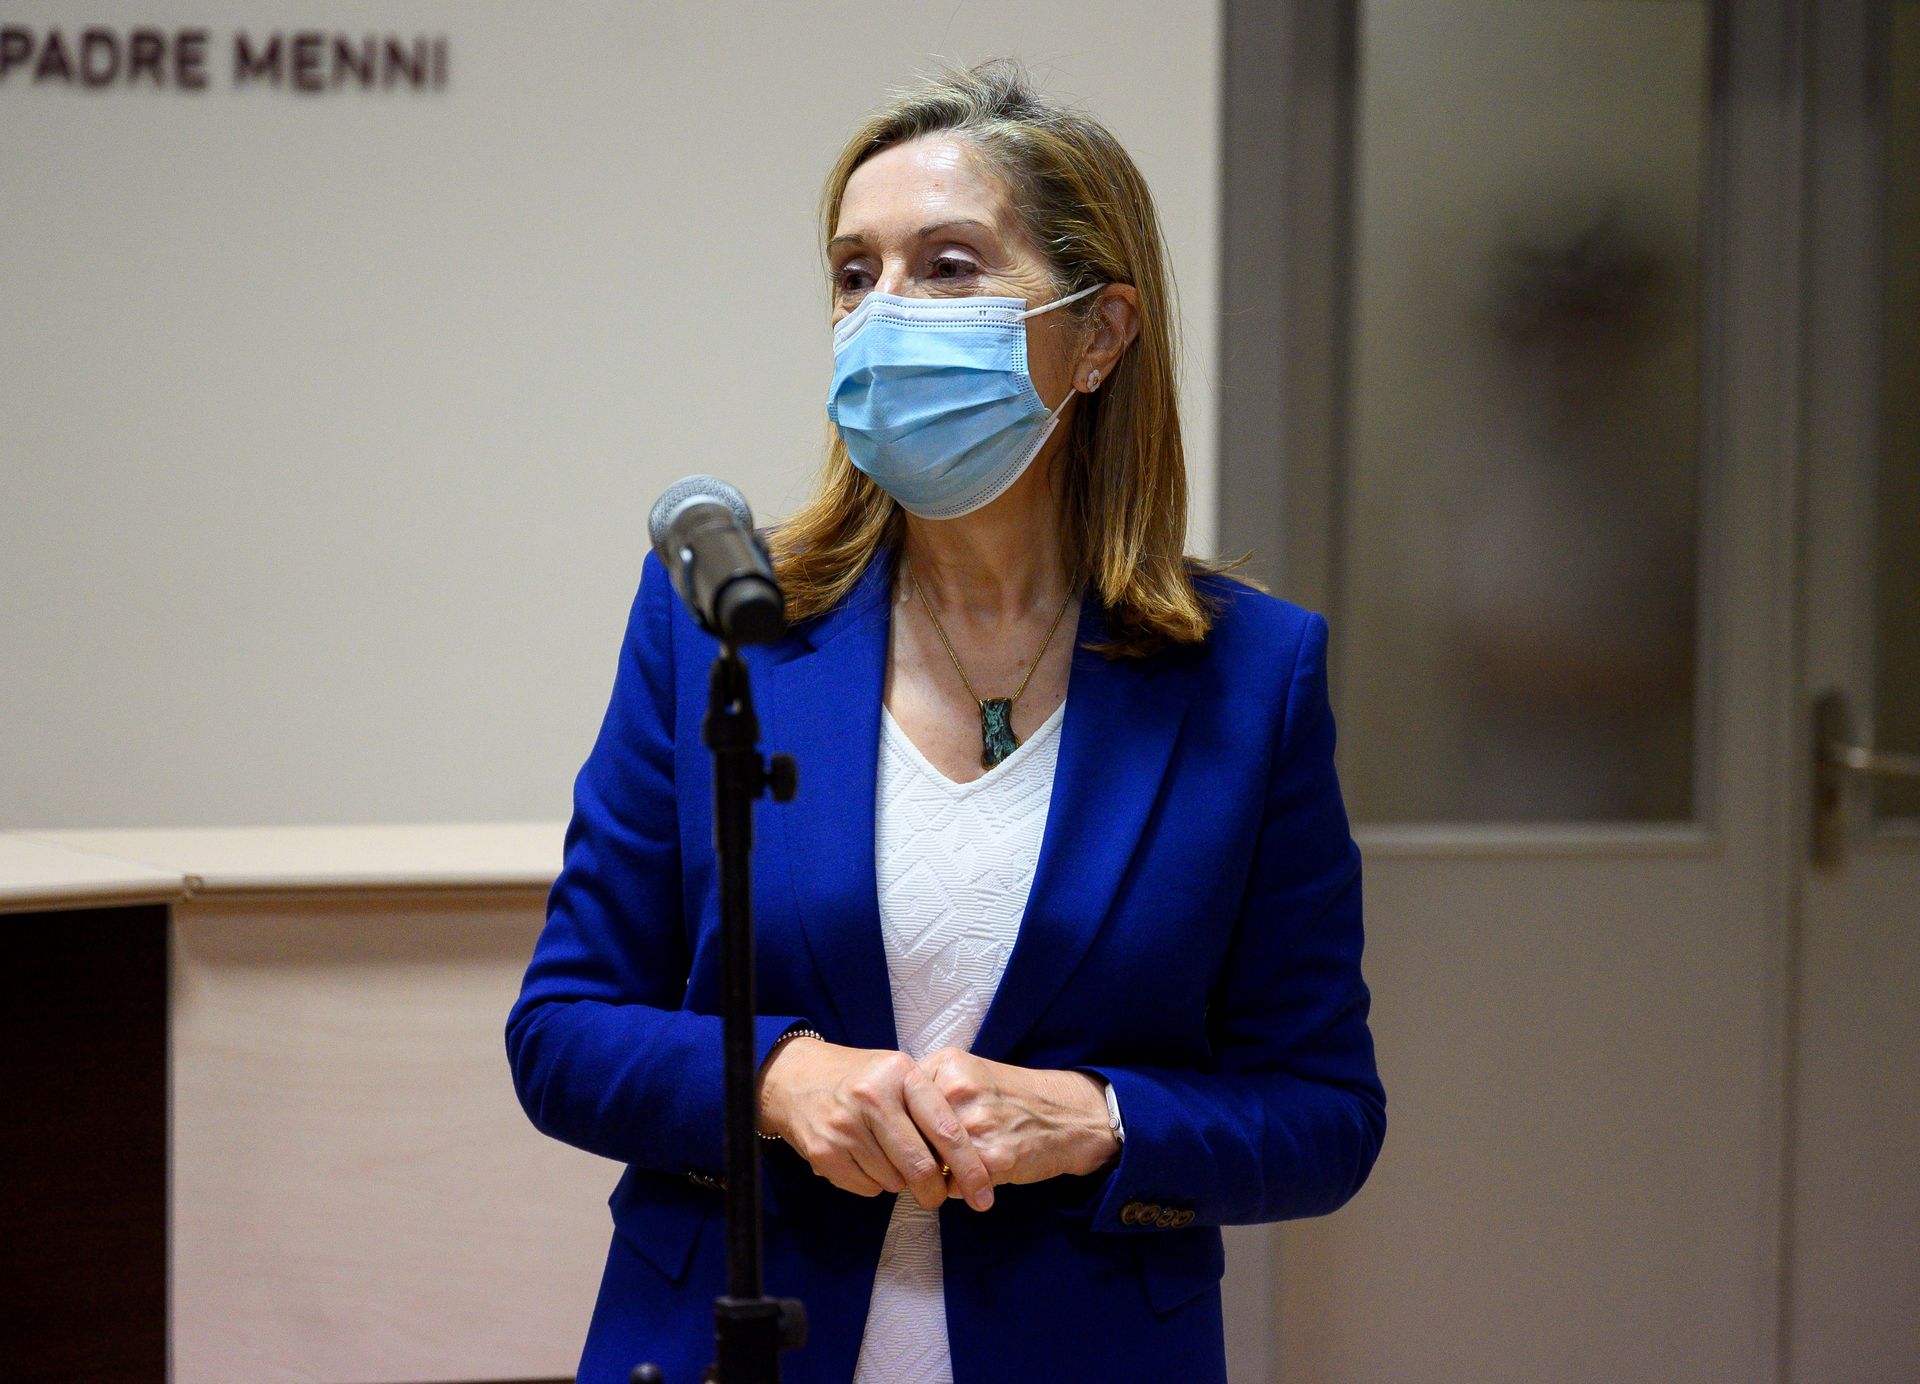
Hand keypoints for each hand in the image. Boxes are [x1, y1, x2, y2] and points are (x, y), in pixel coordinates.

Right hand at [758, 1037, 995, 1211]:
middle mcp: (872, 1097)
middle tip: (937, 1196)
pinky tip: (864, 1159)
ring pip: (893, 1181)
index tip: (985, 1195)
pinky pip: (867, 1188)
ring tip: (887, 1156)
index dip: (970, 1168)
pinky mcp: (824, 1152)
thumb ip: (930, 1109)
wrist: (795, 1078)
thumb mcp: (899, 1075)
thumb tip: (965, 1164)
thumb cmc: (862, 1079)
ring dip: (899, 1181)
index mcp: (900, 1074)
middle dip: (935, 1190)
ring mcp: (844, 1126)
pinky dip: (873, 1183)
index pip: (946, 1129)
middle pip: (920, 1165)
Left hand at [915, 1048, 1119, 1192]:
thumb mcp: (968, 1074)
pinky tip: (979, 1176)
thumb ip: (928, 1090)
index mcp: (946, 1065)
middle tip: (932, 1160)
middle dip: (915, 1157)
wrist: (1068, 1116)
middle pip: (908, 1138)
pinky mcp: (991, 1157)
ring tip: (959, 1167)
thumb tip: (886, 1127)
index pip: (897, 1108)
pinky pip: (951, 1186)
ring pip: (927, 1165)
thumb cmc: (1011, 1099)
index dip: (900, 1131)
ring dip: (936, 1176)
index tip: (910, 1139)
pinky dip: (958, 1190)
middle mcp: (957, 1089)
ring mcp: (974, 1123)